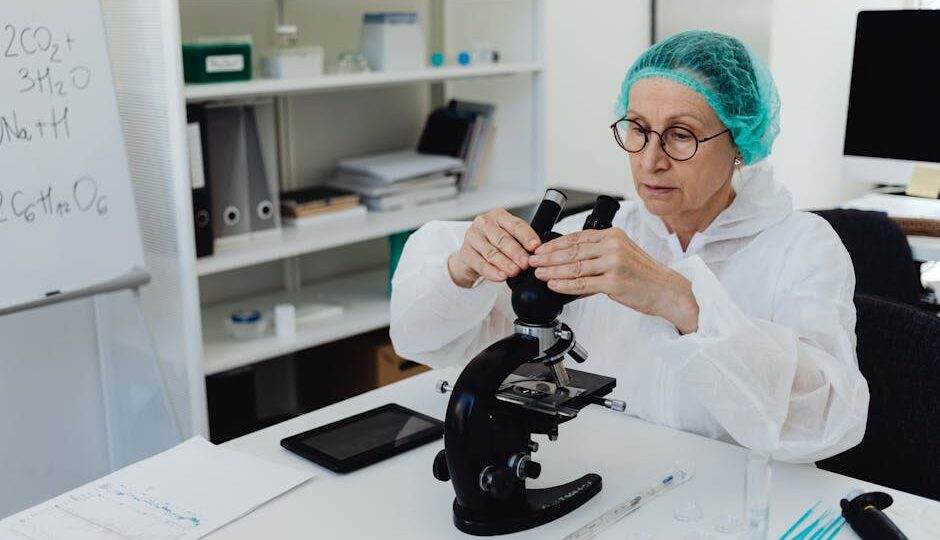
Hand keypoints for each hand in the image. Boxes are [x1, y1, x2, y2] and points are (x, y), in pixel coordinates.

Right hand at [447, 208, 541, 287]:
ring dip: (505, 263)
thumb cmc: (493, 244)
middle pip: (502, 239)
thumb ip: (520, 242)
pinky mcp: (465, 253)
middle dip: (516, 252)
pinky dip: (492, 272)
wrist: (470, 256)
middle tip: (526, 263)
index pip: (516, 224)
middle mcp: (485, 223)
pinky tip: (500, 276)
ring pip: (491, 252)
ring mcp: (473, 237)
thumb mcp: (508, 238)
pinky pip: (480, 264)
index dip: (526, 236)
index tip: (535, 246)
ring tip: (514, 271)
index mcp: (499, 216)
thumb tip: (537, 254)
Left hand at [528, 228, 699, 333]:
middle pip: (572, 251)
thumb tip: (568, 261)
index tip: (538, 250)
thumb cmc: (643, 275)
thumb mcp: (622, 254)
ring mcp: (614, 263)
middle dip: (548, 257)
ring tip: (538, 273)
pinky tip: (553, 285)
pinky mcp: (614, 282)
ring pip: (574, 267)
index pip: (576, 237)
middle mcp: (613, 246)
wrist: (667, 291)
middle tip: (532, 261)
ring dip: (552, 271)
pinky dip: (565, 285)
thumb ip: (597, 254)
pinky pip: (583, 284)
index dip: (554, 244)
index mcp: (613, 235)